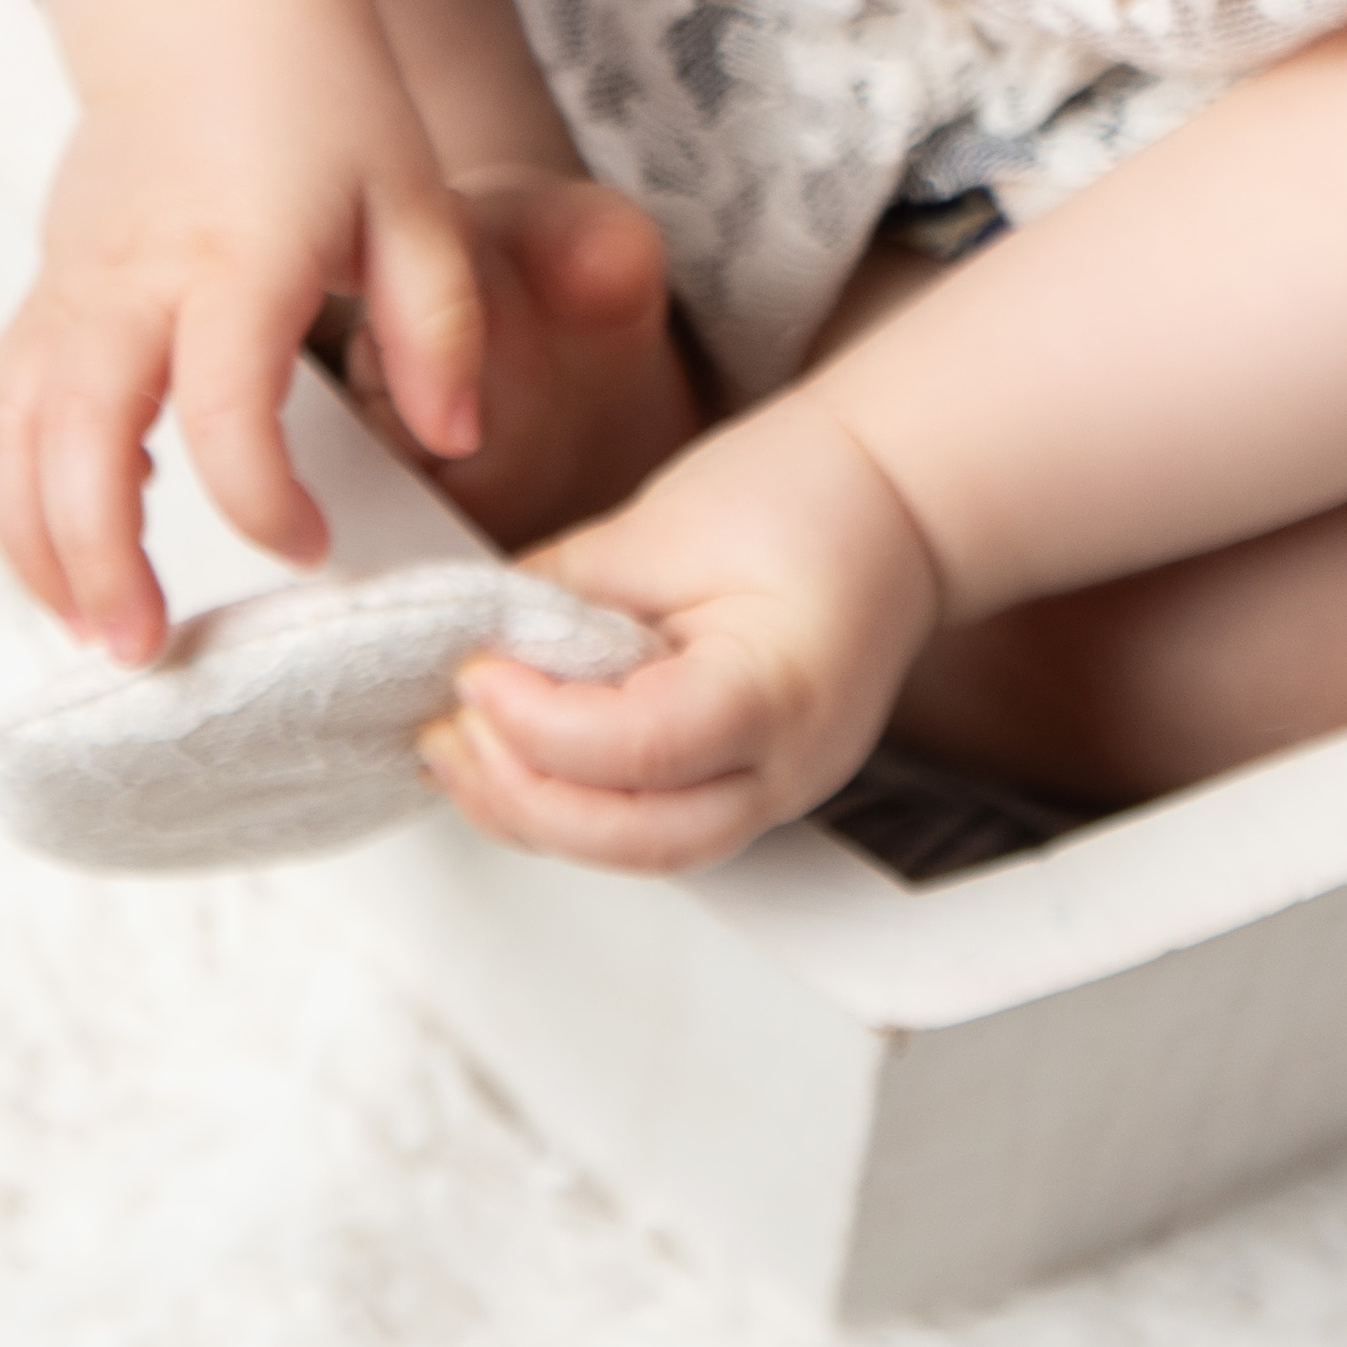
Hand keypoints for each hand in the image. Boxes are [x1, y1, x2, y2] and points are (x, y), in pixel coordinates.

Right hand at [0, 0, 484, 663]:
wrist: (207, 1)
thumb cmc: (323, 98)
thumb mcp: (415, 197)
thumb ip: (439, 322)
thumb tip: (458, 437)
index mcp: (238, 254)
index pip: (224, 408)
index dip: (260, 501)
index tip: (314, 548)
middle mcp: (134, 273)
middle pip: (80, 436)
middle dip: (97, 557)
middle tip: (142, 649)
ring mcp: (72, 278)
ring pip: (14, 429)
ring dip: (34, 539)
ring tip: (88, 627)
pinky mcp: (45, 282)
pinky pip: (5, 399)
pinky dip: (17, 483)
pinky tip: (66, 541)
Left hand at [425, 397, 946, 871]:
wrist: (899, 502)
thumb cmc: (809, 493)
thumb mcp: (665, 522)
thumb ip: (563, 593)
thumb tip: (472, 640)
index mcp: (785, 687)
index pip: (643, 747)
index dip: (536, 722)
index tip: (471, 670)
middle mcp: (789, 767)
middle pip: (637, 839)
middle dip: (519, 795)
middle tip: (446, 725)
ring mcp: (776, 792)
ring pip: (636, 853)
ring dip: (533, 814)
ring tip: (456, 749)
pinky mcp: (748, 789)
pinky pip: (646, 826)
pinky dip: (568, 805)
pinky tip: (507, 761)